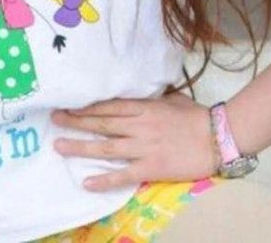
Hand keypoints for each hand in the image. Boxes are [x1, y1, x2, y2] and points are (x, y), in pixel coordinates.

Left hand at [50, 91, 217, 190]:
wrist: (217, 136)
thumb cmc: (196, 115)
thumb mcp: (170, 97)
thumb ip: (151, 96)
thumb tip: (139, 89)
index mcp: (143, 106)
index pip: (107, 105)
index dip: (85, 105)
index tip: (67, 103)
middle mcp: (138, 124)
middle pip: (100, 122)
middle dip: (75, 120)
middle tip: (54, 119)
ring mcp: (143, 146)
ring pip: (105, 145)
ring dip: (80, 145)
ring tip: (59, 145)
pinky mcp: (151, 166)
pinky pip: (123, 173)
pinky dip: (104, 178)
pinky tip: (86, 181)